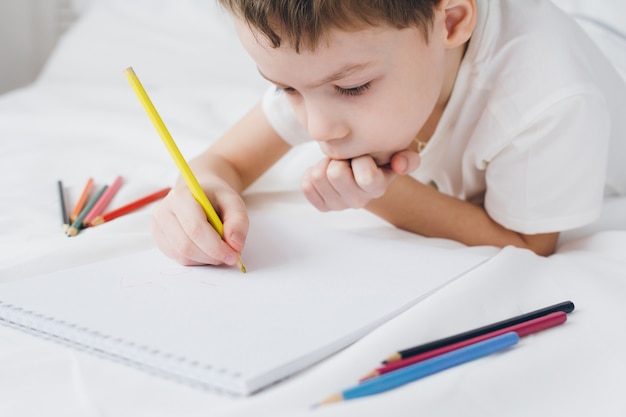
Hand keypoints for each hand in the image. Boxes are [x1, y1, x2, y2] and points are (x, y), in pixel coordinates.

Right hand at [151, 182, 247, 265]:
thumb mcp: (234, 202)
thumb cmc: (215, 198)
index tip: (234, 255)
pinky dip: (198, 259)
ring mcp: (158, 227)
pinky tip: (207, 249)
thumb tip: (236, 244)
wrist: (199, 195)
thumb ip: (239, 221)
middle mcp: (163, 211)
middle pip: (186, 245)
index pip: (195, 229)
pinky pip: (179, 259)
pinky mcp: (159, 240)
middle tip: (230, 256)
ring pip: (183, 255)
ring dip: (206, 259)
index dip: (216, 247)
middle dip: (212, 256)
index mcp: (181, 196)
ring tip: (219, 249)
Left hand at [301, 149, 420, 211]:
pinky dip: (311, 173)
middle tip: (345, 156)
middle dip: (338, 157)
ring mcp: (339, 206)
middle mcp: (359, 201)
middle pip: (335, 174)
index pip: (366, 176)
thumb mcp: (395, 151)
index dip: (360, 159)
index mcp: (378, 188)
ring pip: (318, 177)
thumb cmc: (376, 155)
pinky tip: (325, 171)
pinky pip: (306, 185)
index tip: (363, 154)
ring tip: (337, 162)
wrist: (358, 163)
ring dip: (324, 164)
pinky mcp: (322, 206)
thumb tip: (400, 166)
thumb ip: (408, 157)